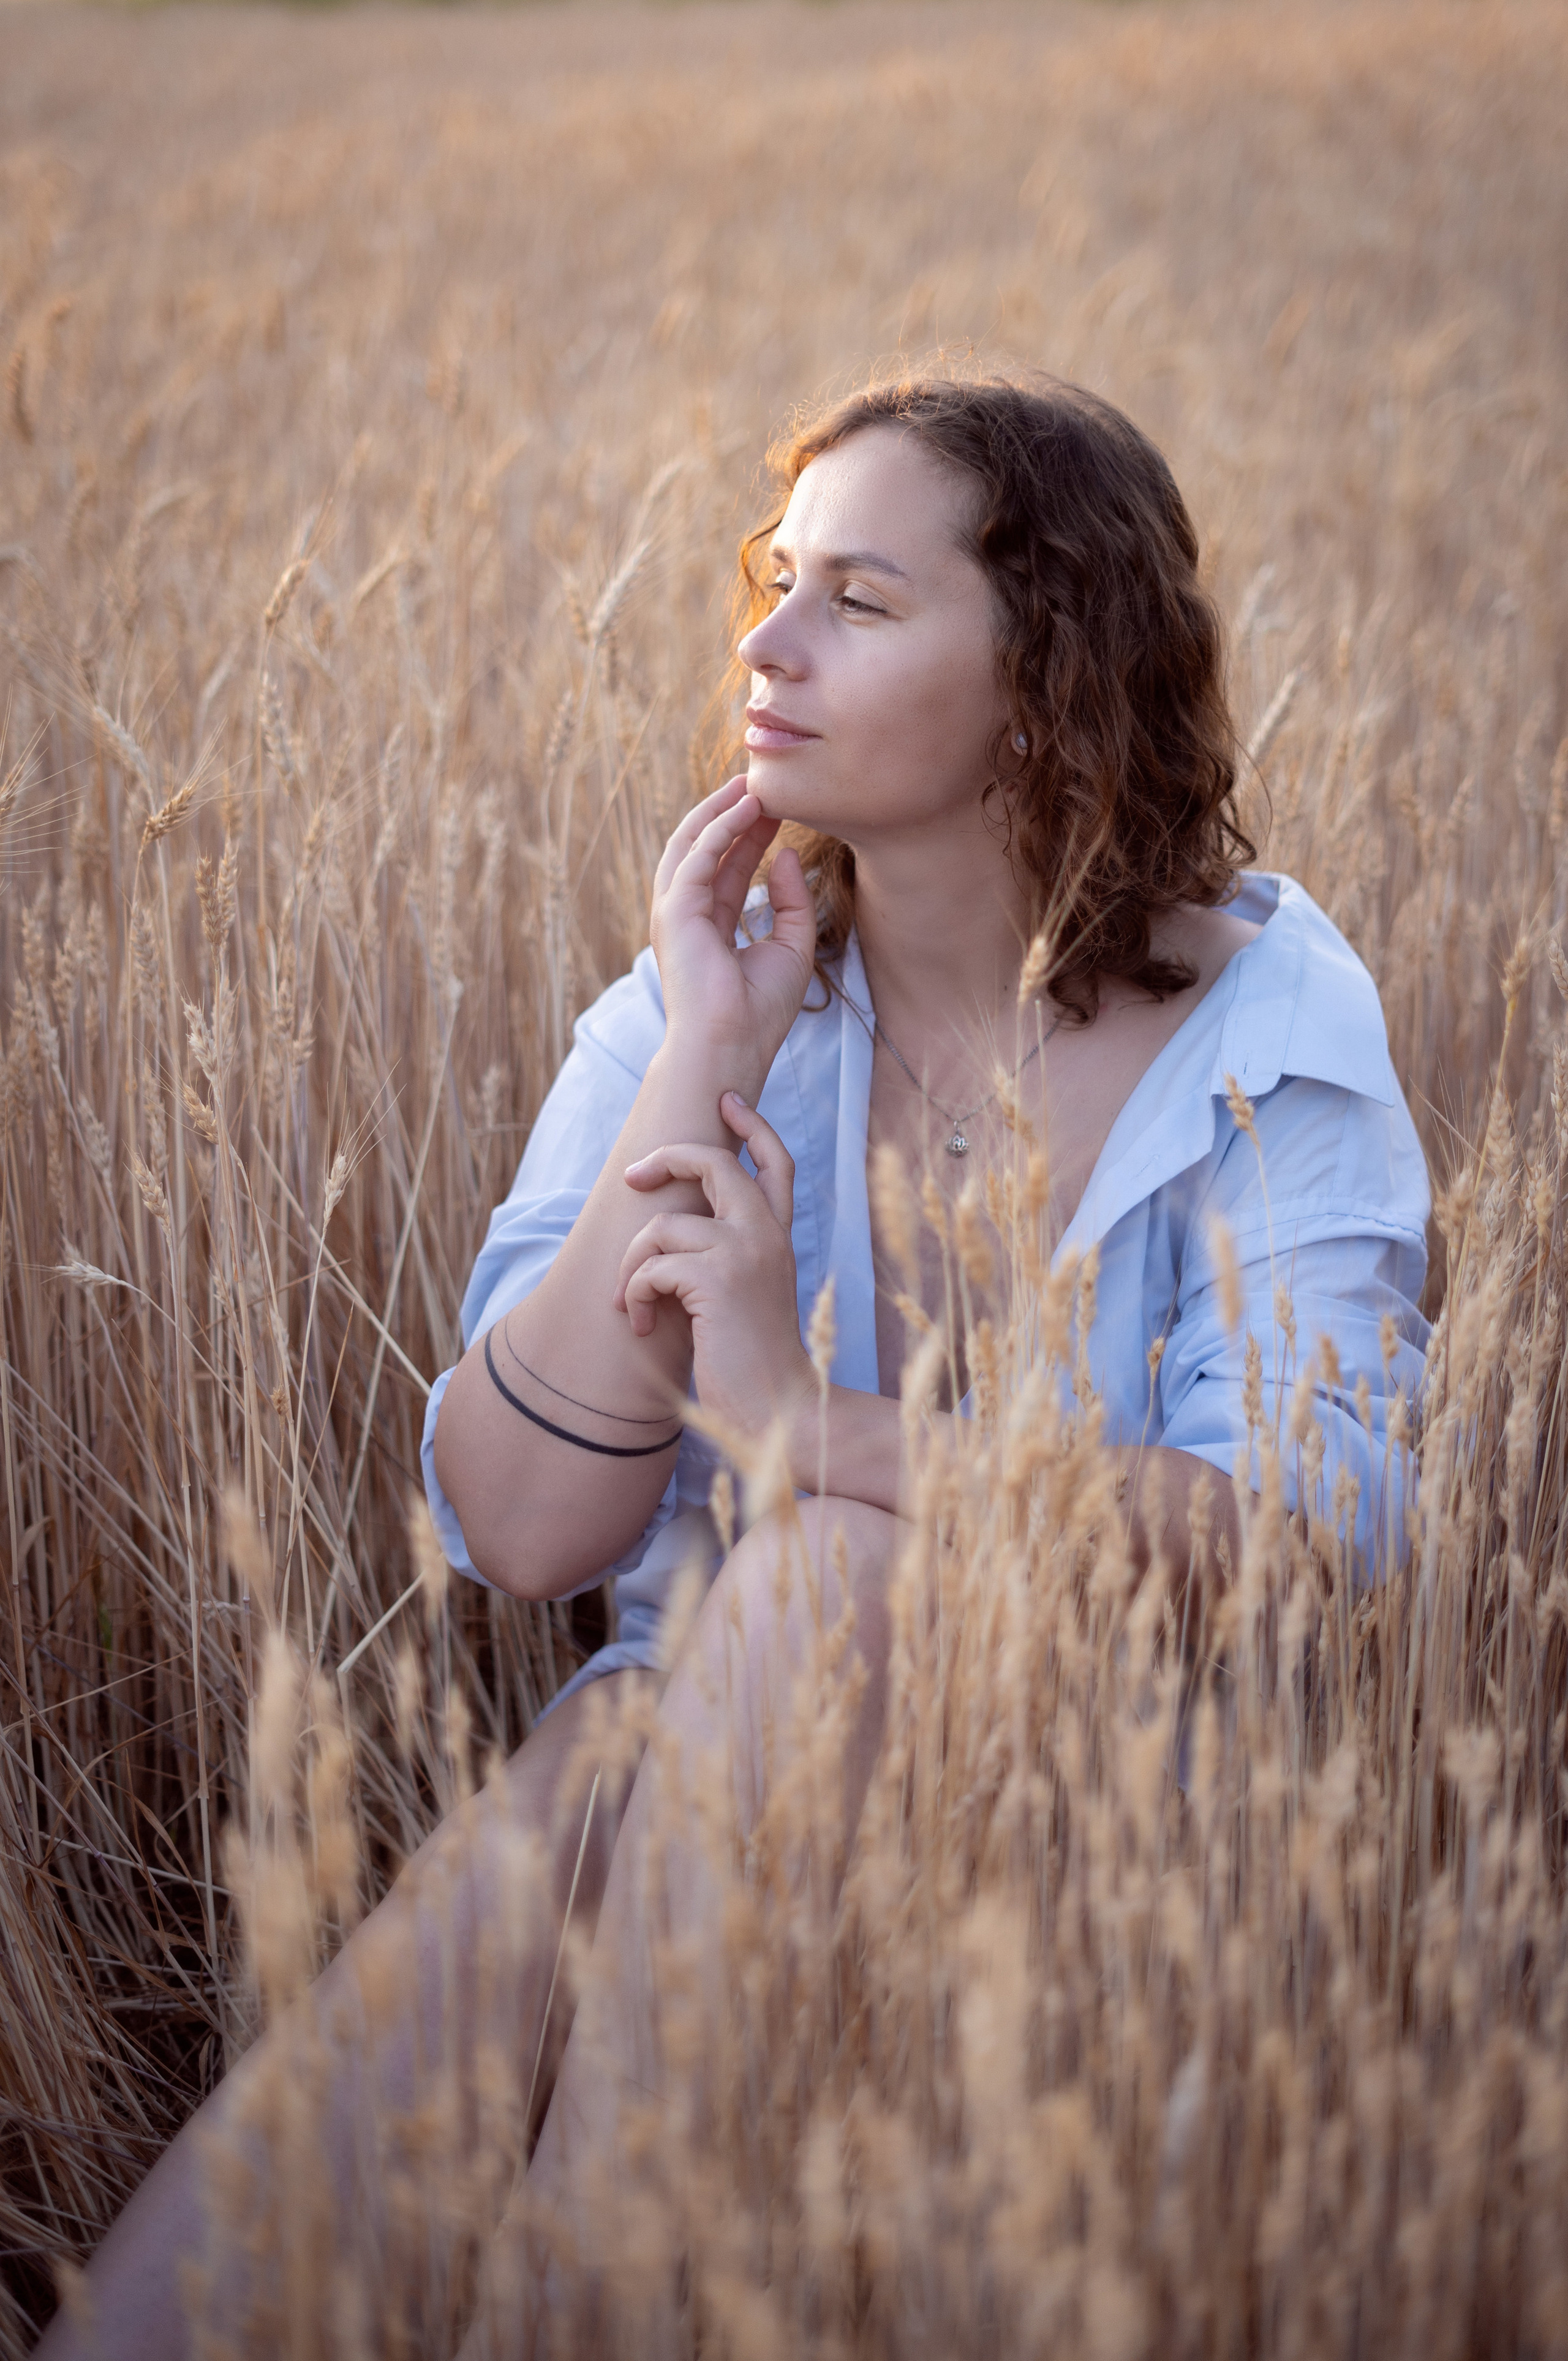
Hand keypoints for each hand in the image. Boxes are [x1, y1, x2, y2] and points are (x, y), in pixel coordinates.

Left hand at [613, 1093, 814, 1434]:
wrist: (776, 1410)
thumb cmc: (750, 1362)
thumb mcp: (744, 1295)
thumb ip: (726, 1257)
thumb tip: (671, 1230)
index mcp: (779, 1237)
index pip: (776, 1162)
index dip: (753, 1126)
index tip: (727, 1101)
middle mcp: (766, 1234)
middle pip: (714, 1163)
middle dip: (665, 1159)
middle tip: (632, 1176)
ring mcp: (744, 1252)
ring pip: (662, 1224)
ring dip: (631, 1265)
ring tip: (629, 1302)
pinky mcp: (716, 1279)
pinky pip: (650, 1266)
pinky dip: (631, 1295)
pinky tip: (638, 1323)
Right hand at [649, 778, 816, 1077]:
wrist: (732, 1045)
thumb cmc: (759, 1012)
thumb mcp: (791, 948)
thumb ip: (792, 903)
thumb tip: (787, 857)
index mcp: (710, 927)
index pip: (728, 868)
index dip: (750, 835)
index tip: (777, 808)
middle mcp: (688, 915)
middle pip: (705, 850)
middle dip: (730, 815)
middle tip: (760, 782)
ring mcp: (675, 912)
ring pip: (691, 845)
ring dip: (720, 811)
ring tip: (750, 782)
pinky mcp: (674, 911)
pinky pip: (695, 856)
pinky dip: (720, 828)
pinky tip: (747, 808)